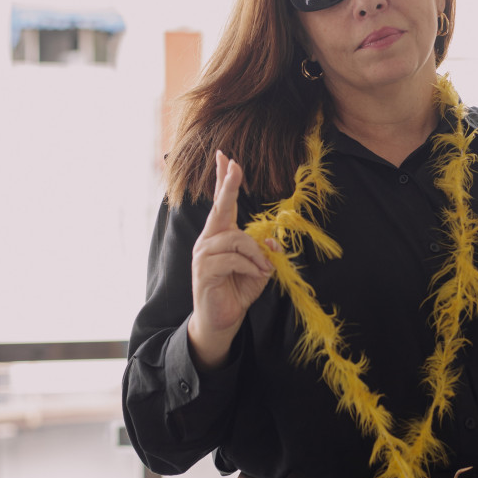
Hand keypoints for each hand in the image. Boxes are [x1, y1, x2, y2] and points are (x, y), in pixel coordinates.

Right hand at [188, 151, 276, 370]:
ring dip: (255, 254)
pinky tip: (255, 275)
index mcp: (220, 235)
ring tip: (262, 269)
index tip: (226, 157)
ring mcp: (203, 253)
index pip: (221, 202)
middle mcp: (209, 239)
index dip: (223, 180)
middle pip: (219, 207)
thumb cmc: (237, 291)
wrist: (222, 319)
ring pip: (235, 238)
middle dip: (227, 185)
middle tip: (233, 163)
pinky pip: (233, 258)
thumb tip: (273, 242)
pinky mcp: (205, 269)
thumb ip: (266, 254)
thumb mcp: (259, 269)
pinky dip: (250, 265)